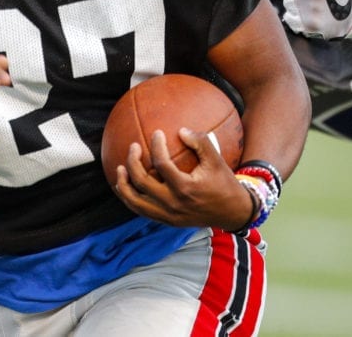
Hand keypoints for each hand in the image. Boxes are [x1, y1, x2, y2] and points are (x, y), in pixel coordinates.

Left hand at [112, 128, 252, 230]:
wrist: (232, 213)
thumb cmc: (224, 183)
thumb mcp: (216, 160)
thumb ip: (200, 142)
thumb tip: (180, 130)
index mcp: (185, 188)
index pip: (162, 164)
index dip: (156, 145)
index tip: (156, 133)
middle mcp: (173, 204)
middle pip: (142, 182)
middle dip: (132, 162)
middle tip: (133, 147)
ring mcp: (168, 215)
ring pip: (135, 202)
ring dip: (124, 185)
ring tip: (119, 170)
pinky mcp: (167, 221)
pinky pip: (142, 211)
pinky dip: (131, 199)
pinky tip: (127, 186)